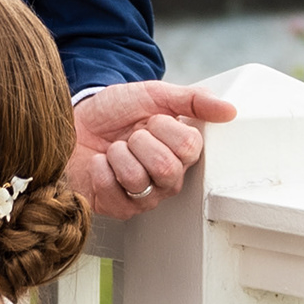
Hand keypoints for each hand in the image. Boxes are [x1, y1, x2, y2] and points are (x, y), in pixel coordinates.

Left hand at [65, 81, 237, 220]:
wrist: (74, 121)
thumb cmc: (113, 111)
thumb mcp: (154, 95)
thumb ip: (193, 100)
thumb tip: (229, 110)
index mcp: (181, 152)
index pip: (190, 148)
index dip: (164, 127)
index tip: (151, 120)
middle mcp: (168, 179)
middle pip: (167, 169)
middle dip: (140, 142)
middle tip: (130, 136)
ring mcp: (145, 197)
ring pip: (138, 180)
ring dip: (118, 154)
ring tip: (113, 149)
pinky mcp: (119, 209)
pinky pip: (114, 191)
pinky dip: (101, 169)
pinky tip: (100, 163)